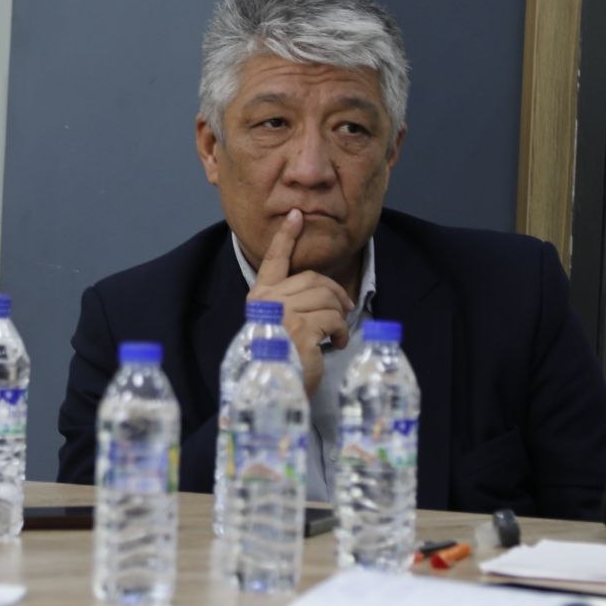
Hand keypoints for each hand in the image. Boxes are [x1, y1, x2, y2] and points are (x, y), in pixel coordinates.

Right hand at [252, 208, 356, 392]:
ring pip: (327, 298)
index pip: (274, 260)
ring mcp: (285, 314)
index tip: (296, 215)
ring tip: (338, 334)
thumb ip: (291, 307)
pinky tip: (337, 344)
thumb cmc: (278, 361)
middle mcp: (269, 302)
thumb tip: (325, 297)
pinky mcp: (302, 329)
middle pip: (313, 279)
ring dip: (340, 316)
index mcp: (260, 298)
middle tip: (346, 307)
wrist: (272, 389)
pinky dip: (342, 332)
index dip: (286, 236)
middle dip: (335, 292)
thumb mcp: (279, 327)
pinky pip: (334, 319)